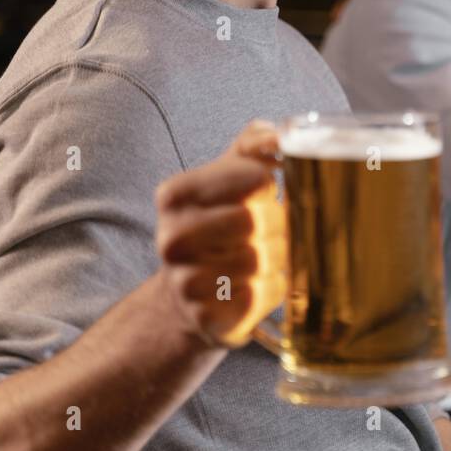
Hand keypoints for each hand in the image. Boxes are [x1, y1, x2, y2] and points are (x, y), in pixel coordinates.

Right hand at [154, 120, 287, 348]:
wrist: (191, 293)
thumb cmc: (221, 222)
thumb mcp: (231, 175)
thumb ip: (254, 144)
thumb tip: (278, 133)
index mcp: (175, 194)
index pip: (252, 177)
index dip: (267, 185)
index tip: (261, 190)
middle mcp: (171, 238)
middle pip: (256, 221)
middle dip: (275, 224)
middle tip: (270, 229)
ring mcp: (184, 282)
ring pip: (260, 260)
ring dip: (276, 258)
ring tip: (263, 256)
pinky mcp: (205, 317)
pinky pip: (261, 296)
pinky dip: (271, 289)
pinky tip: (255, 284)